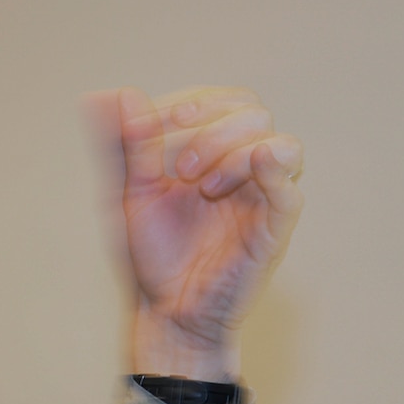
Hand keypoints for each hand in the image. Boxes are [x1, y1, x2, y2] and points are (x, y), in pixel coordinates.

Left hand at [87, 86, 303, 380]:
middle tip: (179, 166)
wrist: (164, 310)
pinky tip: (255, 162)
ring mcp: (262, 196)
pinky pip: (290, 189)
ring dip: (233, 150)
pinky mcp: (274, 229)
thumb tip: (112, 93)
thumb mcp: (128, 193)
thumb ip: (122, 145)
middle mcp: (243, 167)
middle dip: (211, 127)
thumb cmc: (151, 253)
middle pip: (252, 111)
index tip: (147, 128)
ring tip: (201, 186)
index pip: (219, 100)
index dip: (189, 104)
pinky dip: (276, 168)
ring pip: (278, 140)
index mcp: (214, 151)